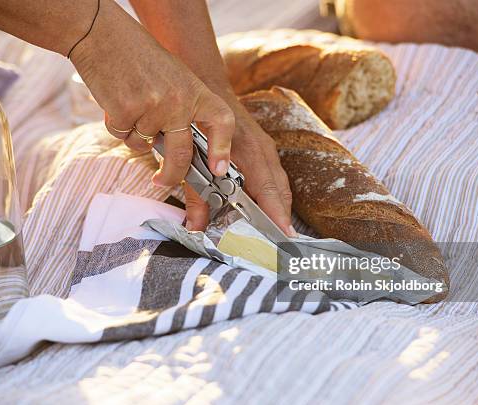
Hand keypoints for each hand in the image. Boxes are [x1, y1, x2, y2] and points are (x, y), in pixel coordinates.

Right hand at [69, 0, 232, 184]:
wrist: (103, 35)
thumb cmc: (139, 58)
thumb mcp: (175, 78)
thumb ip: (183, 109)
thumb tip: (184, 151)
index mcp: (195, 90)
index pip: (221, 121)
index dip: (223, 149)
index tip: (218, 169)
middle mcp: (178, 100)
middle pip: (181, 155)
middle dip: (171, 176)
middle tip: (162, 181)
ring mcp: (152, 107)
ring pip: (144, 145)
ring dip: (134, 134)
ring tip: (130, 103)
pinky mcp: (125, 111)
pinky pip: (123, 136)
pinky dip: (117, 127)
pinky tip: (116, 103)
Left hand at [184, 104, 295, 237]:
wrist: (208, 87)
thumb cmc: (199, 123)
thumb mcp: (193, 159)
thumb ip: (195, 195)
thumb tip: (194, 227)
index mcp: (248, 152)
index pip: (268, 190)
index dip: (277, 214)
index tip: (284, 235)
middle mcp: (263, 150)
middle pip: (280, 191)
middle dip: (283, 217)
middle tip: (285, 244)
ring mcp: (267, 149)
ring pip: (280, 185)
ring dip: (280, 208)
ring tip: (280, 234)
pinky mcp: (265, 149)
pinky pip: (276, 178)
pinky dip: (275, 197)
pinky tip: (270, 212)